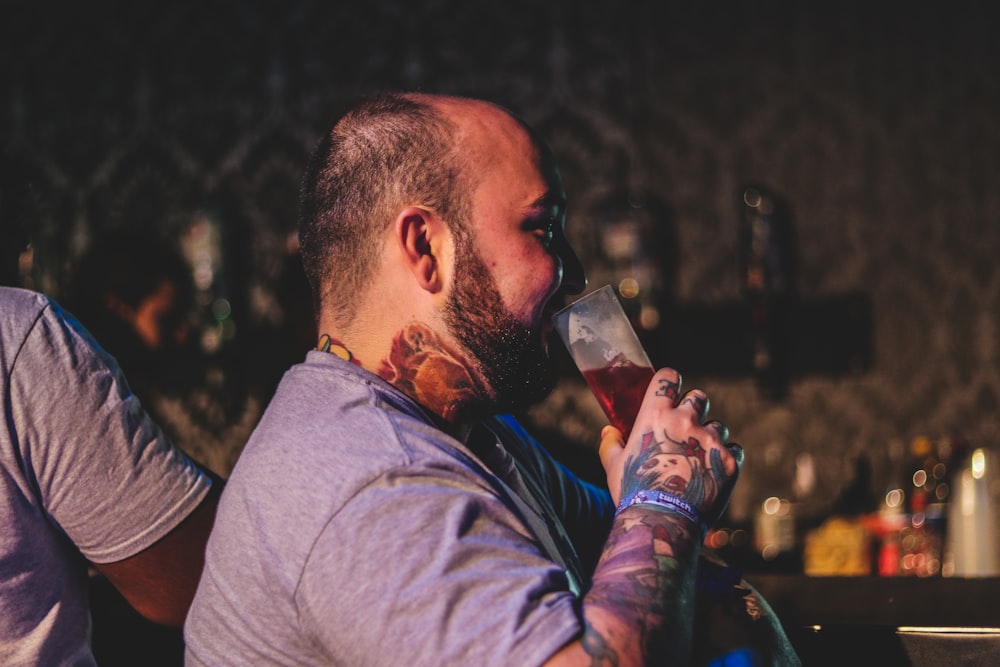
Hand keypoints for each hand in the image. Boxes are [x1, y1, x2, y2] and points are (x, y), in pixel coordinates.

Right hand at [598, 368, 742, 530]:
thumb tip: (609, 431)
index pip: (668, 378)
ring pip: (718, 425)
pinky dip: (725, 457)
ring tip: (698, 458)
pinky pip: (734, 449)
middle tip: (686, 428)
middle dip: (694, 408)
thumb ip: (610, 444)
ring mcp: (710, 441)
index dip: (670, 381)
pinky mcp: (728, 461)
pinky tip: (712, 471)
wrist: (662, 521)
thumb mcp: (613, 466)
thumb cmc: (633, 493)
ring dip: (709, 436)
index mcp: (655, 416)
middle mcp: (685, 421)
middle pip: (698, 397)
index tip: (670, 391)